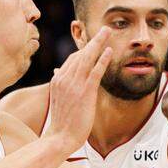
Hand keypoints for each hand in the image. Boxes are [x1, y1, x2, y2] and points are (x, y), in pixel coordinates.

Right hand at [44, 27, 113, 149]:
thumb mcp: (58, 99)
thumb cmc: (62, 122)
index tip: (95, 42)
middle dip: (93, 40)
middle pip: (81, 53)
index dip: (85, 49)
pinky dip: (102, 59)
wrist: (60, 137)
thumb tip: (57, 72)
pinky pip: (95, 71)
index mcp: (58, 80)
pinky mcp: (85, 92)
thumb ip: (60, 84)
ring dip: (99, 43)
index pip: (72, 59)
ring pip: (88, 58)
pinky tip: (109, 51)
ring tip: (108, 32)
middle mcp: (64, 78)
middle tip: (105, 29)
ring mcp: (74, 84)